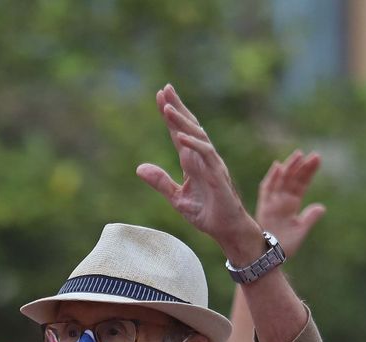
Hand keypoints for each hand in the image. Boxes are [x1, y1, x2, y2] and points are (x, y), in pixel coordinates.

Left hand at [136, 85, 261, 256]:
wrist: (226, 229)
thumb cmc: (206, 213)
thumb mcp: (176, 198)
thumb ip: (160, 182)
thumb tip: (139, 168)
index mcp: (191, 162)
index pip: (178, 133)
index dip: (170, 116)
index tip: (160, 97)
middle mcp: (202, 158)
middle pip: (189, 127)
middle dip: (177, 107)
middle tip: (165, 89)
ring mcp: (211, 164)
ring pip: (197, 136)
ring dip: (182, 122)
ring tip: (167, 108)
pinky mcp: (218, 175)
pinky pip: (206, 155)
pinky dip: (193, 144)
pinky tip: (180, 136)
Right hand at [256, 150, 325, 255]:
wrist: (270, 257)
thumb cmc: (283, 246)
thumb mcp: (301, 231)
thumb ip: (310, 218)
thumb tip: (321, 207)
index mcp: (291, 205)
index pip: (301, 184)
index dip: (308, 172)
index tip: (317, 159)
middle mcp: (281, 201)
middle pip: (292, 179)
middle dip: (302, 167)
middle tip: (314, 155)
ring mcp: (272, 203)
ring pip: (281, 181)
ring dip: (289, 167)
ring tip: (299, 155)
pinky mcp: (264, 207)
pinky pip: (267, 189)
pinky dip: (272, 178)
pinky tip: (278, 166)